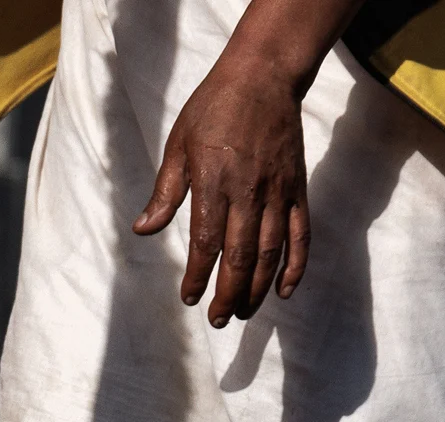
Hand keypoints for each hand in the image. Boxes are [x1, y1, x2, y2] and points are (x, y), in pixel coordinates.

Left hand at [134, 54, 310, 327]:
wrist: (263, 78)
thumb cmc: (212, 110)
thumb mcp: (177, 147)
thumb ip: (165, 193)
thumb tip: (143, 230)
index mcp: (214, 183)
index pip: (206, 244)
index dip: (198, 276)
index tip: (189, 298)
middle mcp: (249, 193)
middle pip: (241, 257)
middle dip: (229, 295)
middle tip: (218, 320)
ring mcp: (278, 193)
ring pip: (271, 253)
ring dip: (257, 288)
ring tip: (244, 313)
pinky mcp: (297, 189)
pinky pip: (301, 235)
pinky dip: (295, 266)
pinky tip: (284, 291)